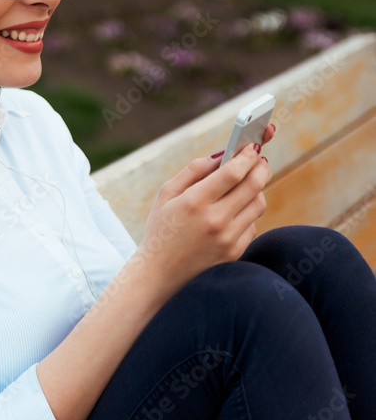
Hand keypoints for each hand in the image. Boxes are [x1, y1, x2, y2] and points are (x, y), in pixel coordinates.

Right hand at [137, 125, 273, 299]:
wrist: (159, 273)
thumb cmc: (161, 228)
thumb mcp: (167, 193)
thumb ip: (193, 170)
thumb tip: (221, 155)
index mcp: (195, 202)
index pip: (233, 172)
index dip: (247, 156)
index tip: (252, 147)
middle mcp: (215, 220)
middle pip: (254, 185)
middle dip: (260, 168)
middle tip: (259, 160)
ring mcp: (227, 239)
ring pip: (258, 204)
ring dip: (257, 190)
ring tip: (245, 185)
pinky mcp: (235, 252)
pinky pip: (253, 225)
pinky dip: (247, 214)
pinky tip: (232, 213)